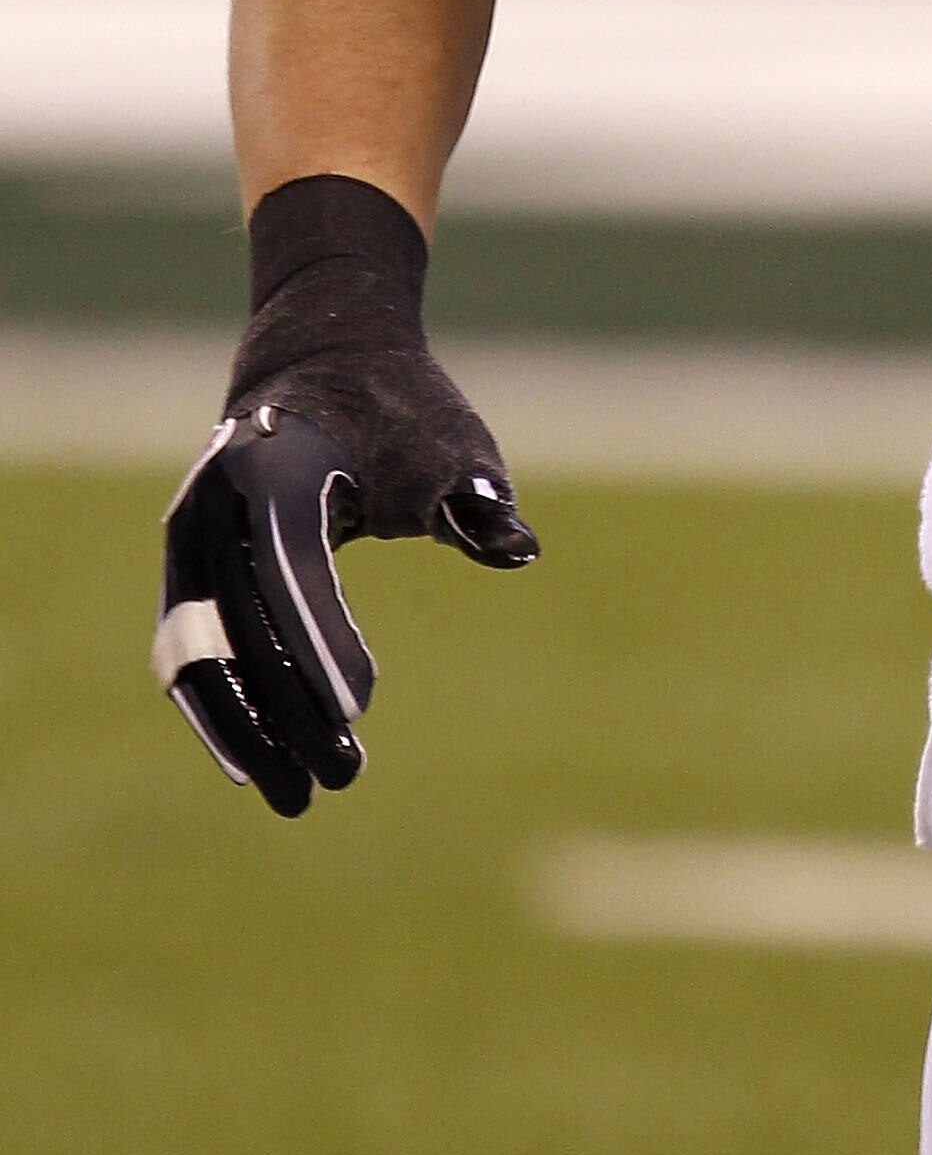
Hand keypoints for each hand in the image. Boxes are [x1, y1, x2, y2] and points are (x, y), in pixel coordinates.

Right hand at [152, 178, 536, 814]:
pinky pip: (197, 651)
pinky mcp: (190, 570)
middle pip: (242, 625)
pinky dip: (225, 708)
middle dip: (291, 709)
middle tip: (345, 778)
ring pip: (204, 653)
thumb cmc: (403, 407)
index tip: (362, 708)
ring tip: (303, 796)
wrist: (326, 359)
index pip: (292, 566)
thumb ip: (473, 497)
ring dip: (251, 727)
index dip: (321, 638)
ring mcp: (191, 540)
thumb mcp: (449, 441)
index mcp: (276, 468)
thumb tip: (518, 546)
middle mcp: (214, 506)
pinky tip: (259, 765)